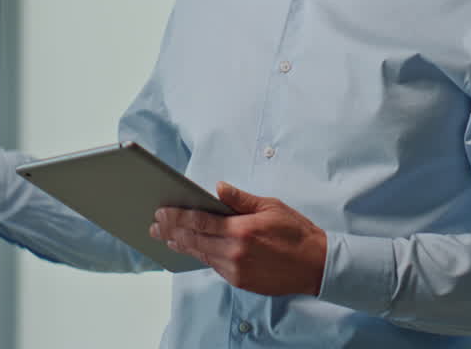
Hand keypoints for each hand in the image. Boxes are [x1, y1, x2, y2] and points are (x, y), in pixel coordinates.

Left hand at [149, 181, 326, 295]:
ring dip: (181, 245)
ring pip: (200, 255)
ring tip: (166, 237)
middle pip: (193, 240)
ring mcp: (236, 270)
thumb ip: (240, 199)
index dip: (177, 216)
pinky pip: (213, 266)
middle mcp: (234, 252)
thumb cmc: (296, 232)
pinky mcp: (240, 281)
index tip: (162, 211)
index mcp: (241, 230)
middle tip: (154, 224)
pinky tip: (192, 250)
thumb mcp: (270, 206)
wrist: (316, 265)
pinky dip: (200, 256)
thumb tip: (218, 188)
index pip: (199, 222)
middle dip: (171, 231)